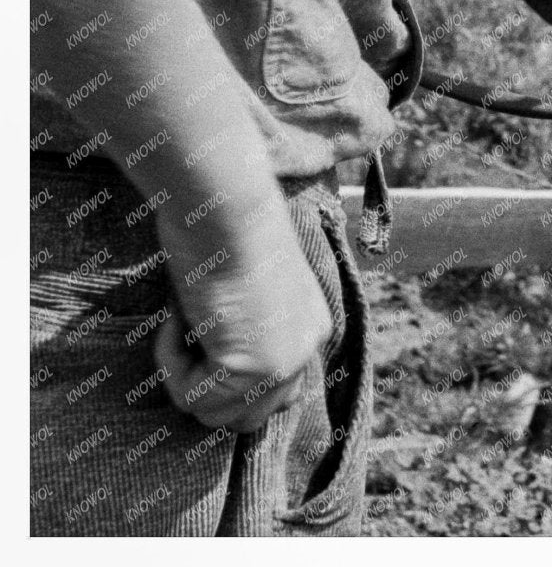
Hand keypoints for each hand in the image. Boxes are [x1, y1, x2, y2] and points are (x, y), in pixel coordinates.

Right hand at [151, 186, 332, 434]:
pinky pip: (191, 399)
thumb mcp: (250, 293)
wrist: (226, 204)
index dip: (224, 376)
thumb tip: (213, 385)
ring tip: (185, 321)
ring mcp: (284, 362)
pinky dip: (170, 364)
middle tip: (191, 335)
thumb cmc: (228, 232)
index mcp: (311, 329)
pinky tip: (179, 317)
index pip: (273, 396)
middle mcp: (307, 350)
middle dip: (207, 388)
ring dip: (185, 378)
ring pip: (215, 417)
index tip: (202, 332)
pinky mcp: (253, 367)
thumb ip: (250, 335)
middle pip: (248, 418)